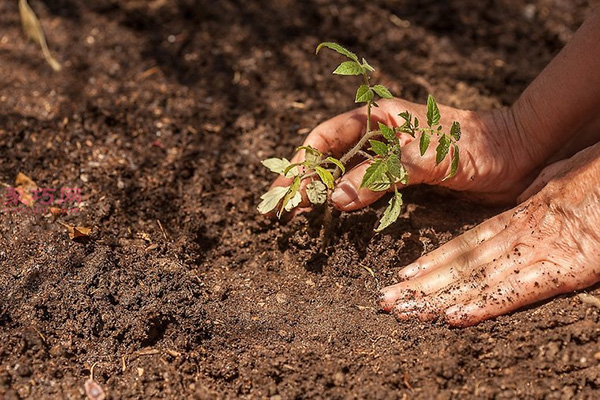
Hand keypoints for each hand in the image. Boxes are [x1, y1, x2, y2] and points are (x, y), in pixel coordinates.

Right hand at [270, 98, 539, 215]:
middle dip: (305, 180)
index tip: (286, 188)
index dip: (303, 162)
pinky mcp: (402, 179)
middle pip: (330, 157)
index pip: (327, 137)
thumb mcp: (424, 158)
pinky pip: (366, 191)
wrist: (516, 156)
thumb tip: (335, 198)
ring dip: (322, 193)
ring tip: (299, 216)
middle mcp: (379, 136)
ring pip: (344, 175)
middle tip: (281, 208)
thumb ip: (381, 175)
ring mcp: (389, 158)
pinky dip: (348, 203)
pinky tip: (335, 216)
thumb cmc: (473, 145)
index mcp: (380, 118)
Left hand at [380, 142, 599, 325]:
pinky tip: (454, 317)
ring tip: (402, 312)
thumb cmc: (599, 178)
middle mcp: (520, 234)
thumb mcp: (559, 186)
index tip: (402, 276)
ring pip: (477, 277)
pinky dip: (485, 304)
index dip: (432, 261)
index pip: (466, 243)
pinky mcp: (568, 267)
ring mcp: (541, 250)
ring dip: (437, 298)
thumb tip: (519, 212)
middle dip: (421, 286)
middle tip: (384, 303)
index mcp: (520, 217)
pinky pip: (519, 290)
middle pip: (461, 264)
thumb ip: (535, 204)